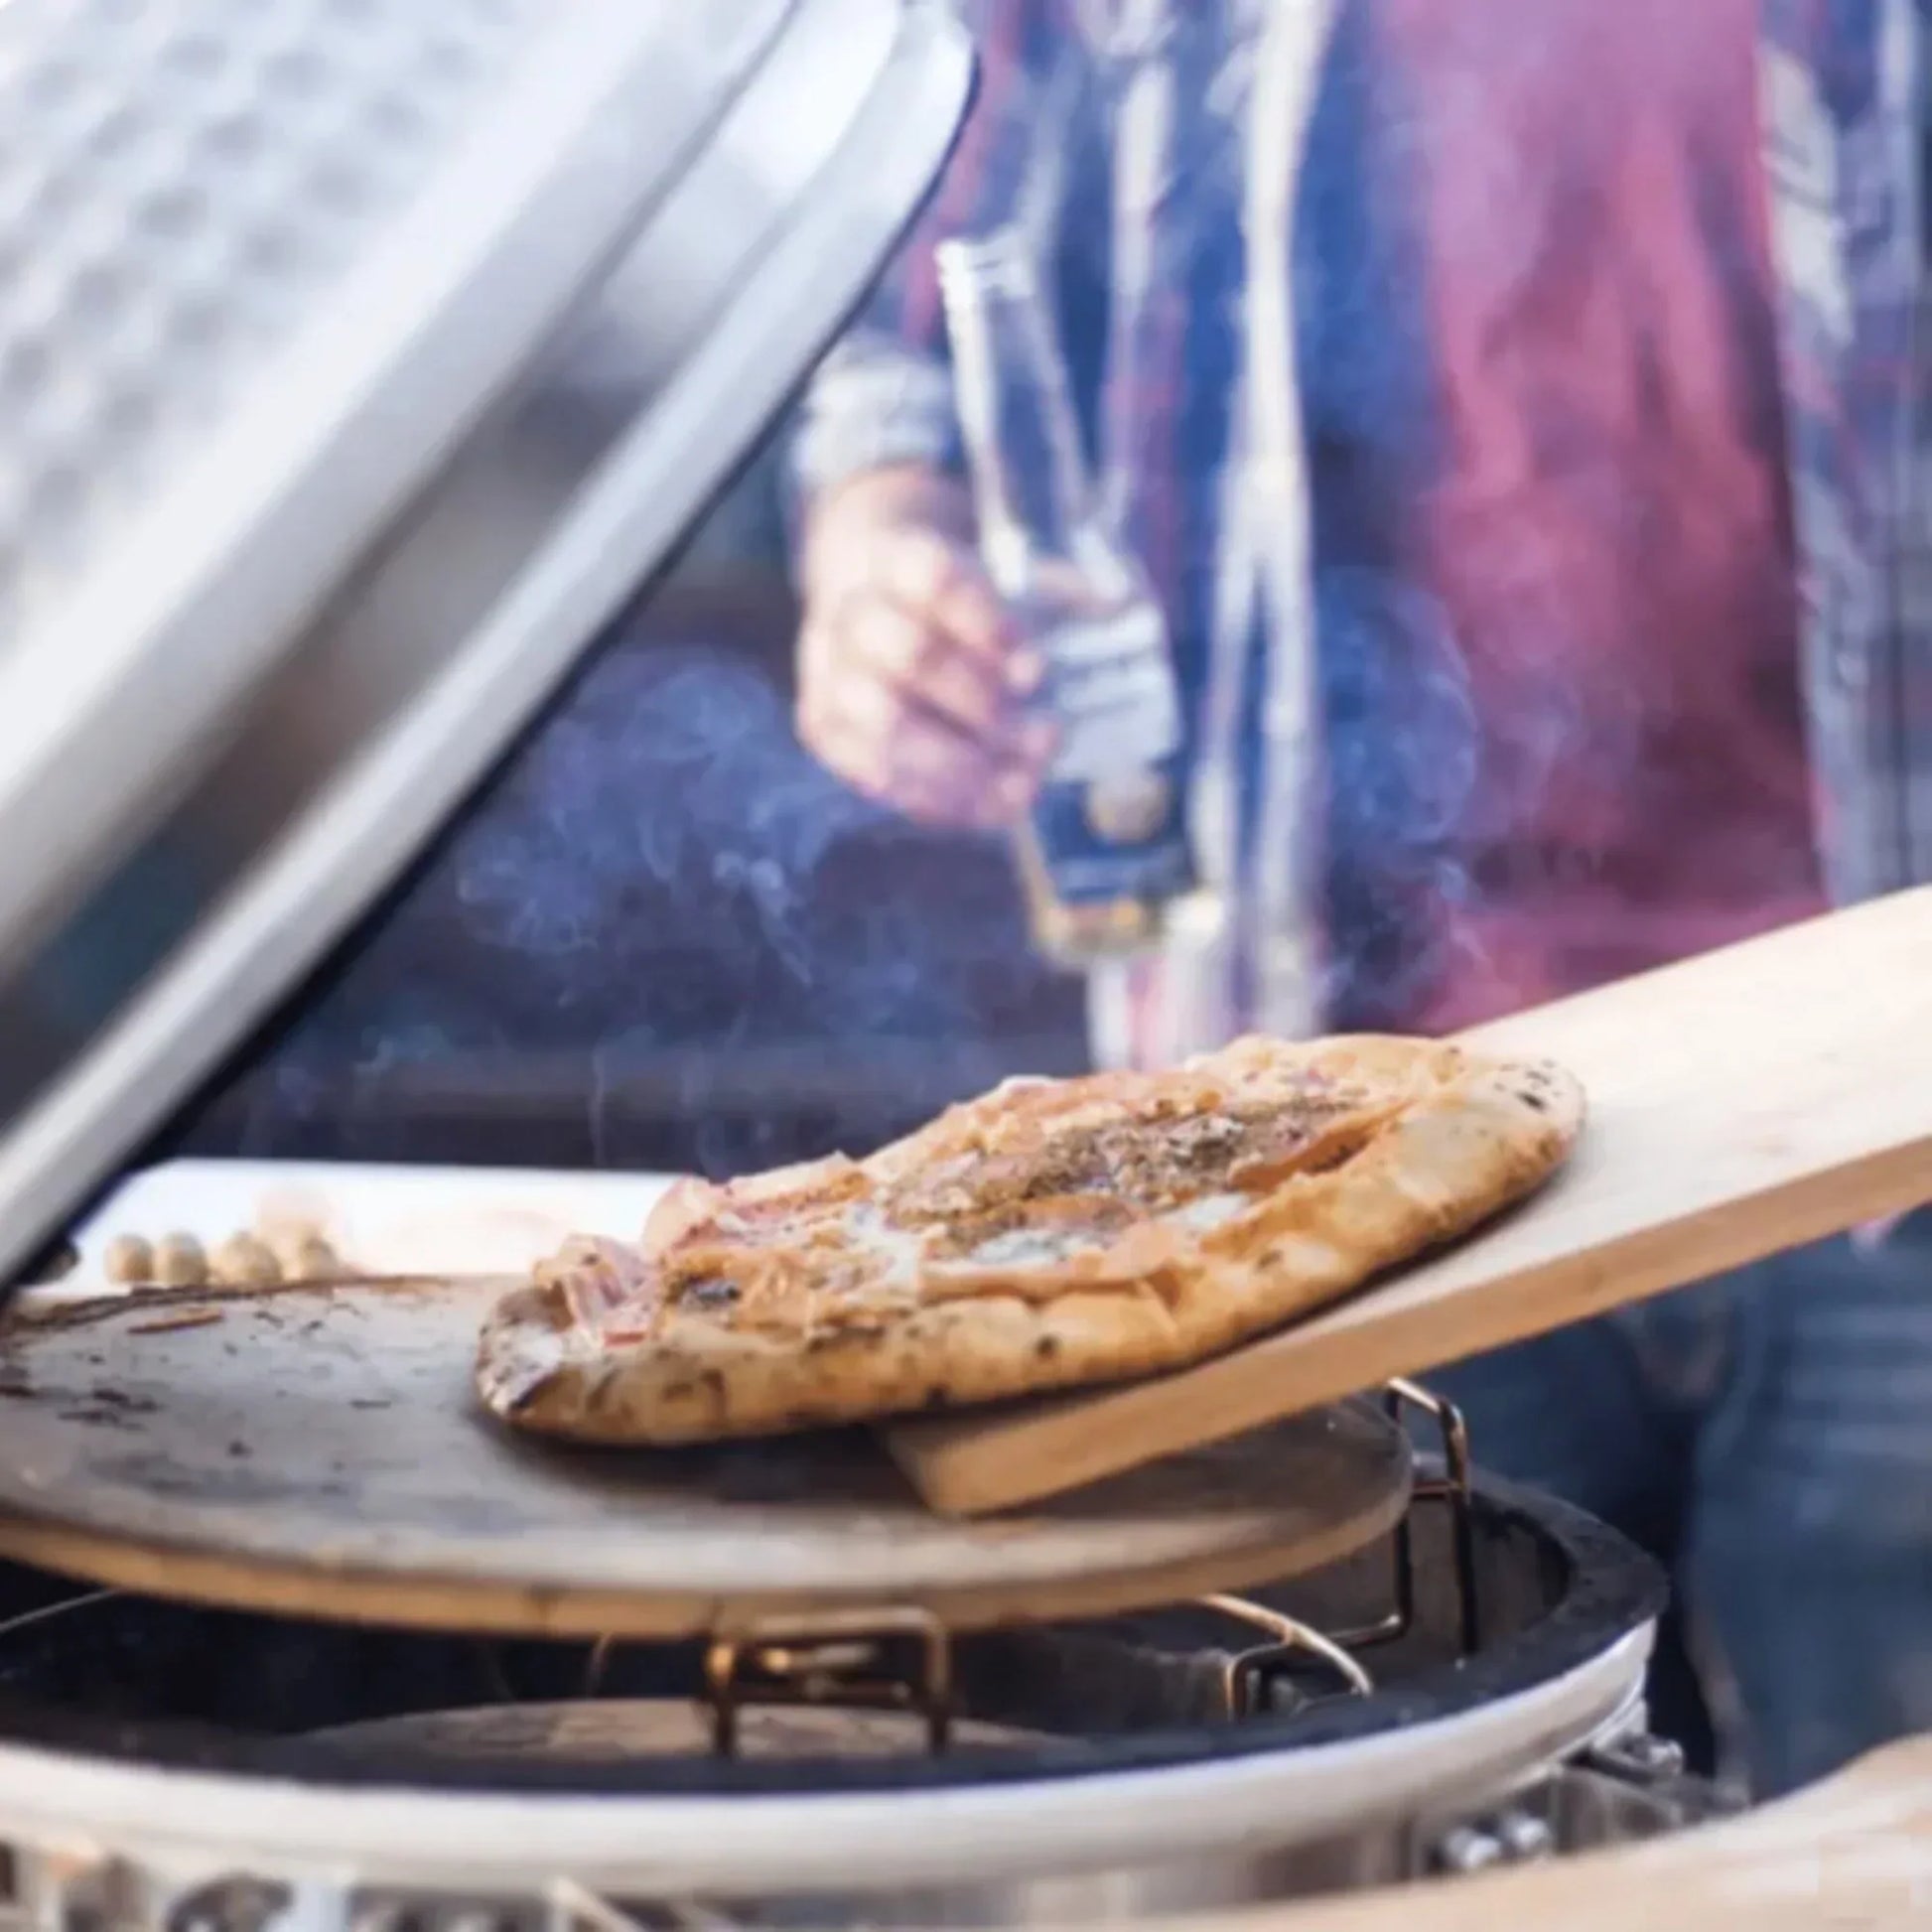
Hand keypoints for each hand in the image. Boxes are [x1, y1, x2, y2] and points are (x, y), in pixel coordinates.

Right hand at [796, 467, 1051, 828]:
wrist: (879, 608)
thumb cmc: (961, 603)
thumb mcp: (1006, 578)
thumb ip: (1061, 594)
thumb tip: (1126, 604)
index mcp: (894, 556)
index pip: (935, 578)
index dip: (988, 625)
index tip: (1038, 671)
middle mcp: (850, 611)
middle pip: (911, 655)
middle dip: (983, 705)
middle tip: (1044, 732)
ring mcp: (827, 672)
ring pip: (887, 725)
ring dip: (965, 763)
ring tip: (1028, 780)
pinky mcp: (825, 728)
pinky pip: (878, 774)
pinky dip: (944, 798)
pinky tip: (998, 804)